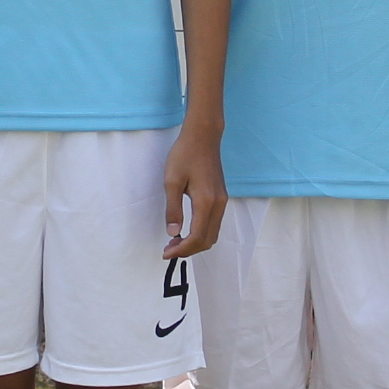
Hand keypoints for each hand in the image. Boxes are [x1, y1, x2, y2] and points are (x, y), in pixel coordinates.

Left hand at [162, 125, 225, 261]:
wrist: (203, 136)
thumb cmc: (185, 154)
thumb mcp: (172, 181)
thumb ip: (173, 209)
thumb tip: (173, 233)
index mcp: (206, 202)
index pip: (197, 237)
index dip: (182, 250)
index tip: (166, 253)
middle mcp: (218, 204)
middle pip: (208, 240)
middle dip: (189, 250)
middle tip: (169, 249)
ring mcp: (222, 201)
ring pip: (212, 234)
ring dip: (195, 243)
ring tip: (175, 242)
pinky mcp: (221, 197)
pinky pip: (214, 224)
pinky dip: (201, 233)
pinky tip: (187, 230)